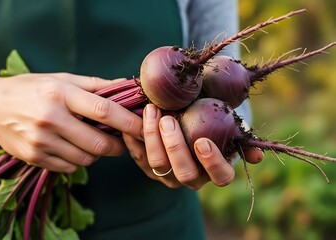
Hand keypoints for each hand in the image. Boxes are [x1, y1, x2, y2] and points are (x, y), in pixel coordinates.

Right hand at [0, 73, 142, 172]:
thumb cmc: (30, 88)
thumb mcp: (60, 79)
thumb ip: (94, 85)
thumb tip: (126, 87)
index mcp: (60, 93)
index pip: (104, 111)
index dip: (128, 122)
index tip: (142, 127)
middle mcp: (50, 118)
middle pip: (98, 144)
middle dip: (117, 147)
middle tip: (120, 141)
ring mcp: (40, 141)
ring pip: (85, 159)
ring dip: (96, 154)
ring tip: (91, 141)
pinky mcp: (33, 158)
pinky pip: (68, 167)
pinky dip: (77, 160)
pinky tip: (71, 147)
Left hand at [122, 104, 262, 188]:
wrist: (188, 116)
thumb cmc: (213, 118)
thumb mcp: (229, 122)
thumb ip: (241, 136)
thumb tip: (257, 156)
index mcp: (216, 170)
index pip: (221, 177)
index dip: (212, 163)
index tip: (202, 141)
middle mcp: (193, 178)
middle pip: (184, 172)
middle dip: (175, 146)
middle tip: (168, 119)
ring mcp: (168, 175)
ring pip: (158, 165)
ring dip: (153, 137)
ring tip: (152, 110)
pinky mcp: (148, 167)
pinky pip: (138, 157)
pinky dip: (135, 138)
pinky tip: (135, 117)